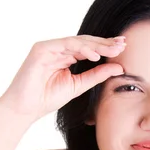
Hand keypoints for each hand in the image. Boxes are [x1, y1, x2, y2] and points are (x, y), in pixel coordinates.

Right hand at [0, 35, 126, 122]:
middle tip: (123, 44)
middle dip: (105, 43)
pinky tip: (95, 55)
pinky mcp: (41, 49)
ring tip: (113, 49)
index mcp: (66, 56)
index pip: (89, 48)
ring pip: (77, 41)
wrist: (25, 109)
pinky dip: (81, 49)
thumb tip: (119, 67)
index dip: (106, 47)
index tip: (124, 48)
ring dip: (97, 45)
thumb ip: (97, 75)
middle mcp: (57, 49)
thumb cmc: (47, 98)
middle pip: (85, 42)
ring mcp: (49, 47)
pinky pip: (65, 45)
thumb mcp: (79, 86)